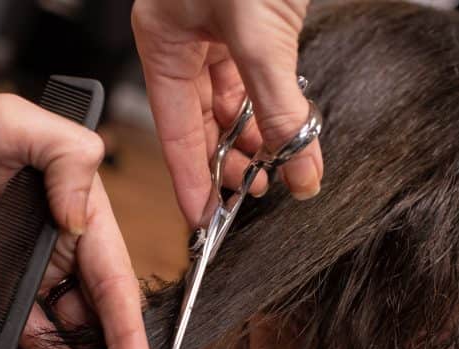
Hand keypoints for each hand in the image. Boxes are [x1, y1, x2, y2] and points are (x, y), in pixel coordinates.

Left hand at [0, 79, 149, 348]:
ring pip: (73, 328)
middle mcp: (65, 241)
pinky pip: (31, 329)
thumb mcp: (15, 123)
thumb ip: (66, 160)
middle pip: (103, 314)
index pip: (115, 280)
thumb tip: (80, 221)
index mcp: (82, 207)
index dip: (129, 334)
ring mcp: (32, 266)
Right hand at [132, 0, 323, 223]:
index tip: (203, 217)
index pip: (174, 128)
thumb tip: (297, 168)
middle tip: (256, 188)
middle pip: (204, 120)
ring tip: (282, 165)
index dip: (190, 177)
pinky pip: (263, 78)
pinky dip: (280, 107)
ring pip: (236, 102)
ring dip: (261, 136)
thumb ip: (279, 107)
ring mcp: (220, 29)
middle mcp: (186, 37)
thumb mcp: (258, 36)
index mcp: (161, 39)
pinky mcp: (256, 21)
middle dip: (232, 159)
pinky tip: (294, 131)